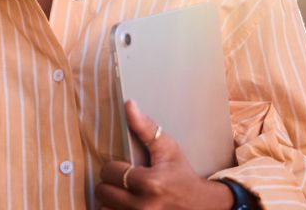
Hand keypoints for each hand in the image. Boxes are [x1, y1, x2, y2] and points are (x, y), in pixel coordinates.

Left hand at [95, 100, 233, 209]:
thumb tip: (129, 105)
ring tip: (123, 194)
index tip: (123, 167)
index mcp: (150, 183)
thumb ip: (146, 128)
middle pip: (103, 192)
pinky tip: (124, 204)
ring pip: (104, 208)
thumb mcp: (168, 149)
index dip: (114, 167)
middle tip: (123, 180)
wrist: (202, 205)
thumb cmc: (183, 175)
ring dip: (110, 201)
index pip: (110, 172)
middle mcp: (144, 206)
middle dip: (110, 183)